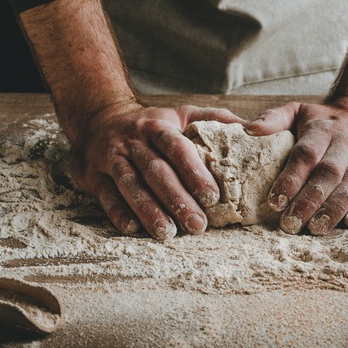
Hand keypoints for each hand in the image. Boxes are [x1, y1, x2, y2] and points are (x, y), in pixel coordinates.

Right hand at [67, 102, 243, 240]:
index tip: (213, 197)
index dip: (194, 172)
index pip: (177, 148)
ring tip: (168, 233)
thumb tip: (254, 129)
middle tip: (198, 225)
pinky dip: (118, 213)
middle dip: (177, 199)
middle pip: (155, 170)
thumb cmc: (151, 123)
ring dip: (149, 210)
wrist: (98, 117)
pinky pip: (106, 196)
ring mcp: (111, 157)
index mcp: (158, 126)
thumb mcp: (181, 113)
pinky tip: (133, 229)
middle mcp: (133, 141)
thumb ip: (215, 120)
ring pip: (130, 185)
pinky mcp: (93, 175)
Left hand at [246, 97, 347, 234]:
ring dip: (335, 207)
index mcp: (322, 129)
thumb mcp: (297, 111)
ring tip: (316, 228)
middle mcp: (347, 141)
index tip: (275, 202)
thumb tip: (247, 130)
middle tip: (291, 224)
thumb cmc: (324, 120)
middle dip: (309, 200)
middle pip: (329, 172)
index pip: (306, 155)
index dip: (291, 179)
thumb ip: (273, 120)